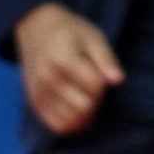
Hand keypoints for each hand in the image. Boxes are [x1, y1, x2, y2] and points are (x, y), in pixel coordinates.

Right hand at [13, 3, 123, 135]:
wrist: (35, 28)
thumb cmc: (69, 32)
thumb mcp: (92, 36)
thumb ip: (106, 58)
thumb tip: (118, 80)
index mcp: (62, 60)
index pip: (95, 86)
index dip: (103, 82)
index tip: (98, 71)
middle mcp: (47, 79)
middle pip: (85, 106)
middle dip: (96, 99)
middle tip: (92, 85)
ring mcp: (39, 93)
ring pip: (73, 121)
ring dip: (86, 113)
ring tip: (83, 95)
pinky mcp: (35, 103)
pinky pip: (58, 126)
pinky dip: (73, 123)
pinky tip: (76, 108)